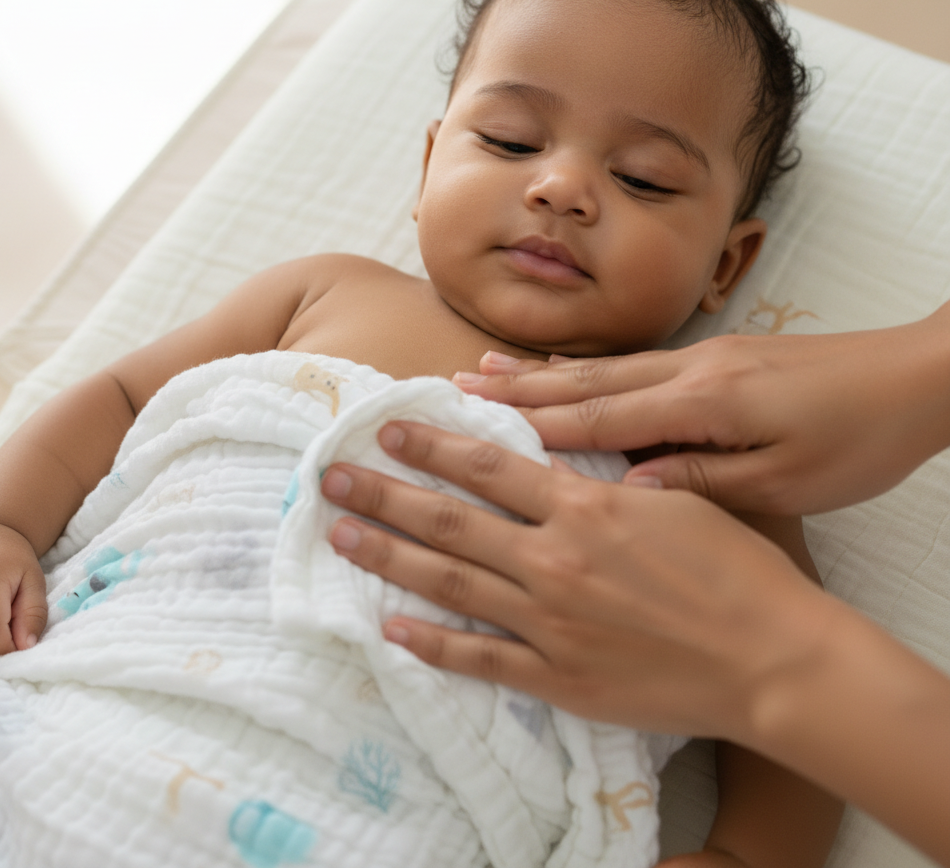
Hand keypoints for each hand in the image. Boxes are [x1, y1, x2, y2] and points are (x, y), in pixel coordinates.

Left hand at [321, 420, 827, 742]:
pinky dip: (431, 642)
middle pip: (449, 520)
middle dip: (385, 494)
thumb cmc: (737, 571)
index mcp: (584, 508)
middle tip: (332, 477)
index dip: (433, 444)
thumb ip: (604, 486)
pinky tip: (390, 626)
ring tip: (341, 536)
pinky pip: (479, 658)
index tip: (388, 428)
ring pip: (449, 581)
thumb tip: (554, 468)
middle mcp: (553, 559)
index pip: (488, 466)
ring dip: (388, 556)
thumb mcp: (672, 503)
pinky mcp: (556, 676)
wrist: (771, 659)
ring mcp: (549, 621)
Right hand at [456, 307, 949, 514]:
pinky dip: (588, 368)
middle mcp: (690, 370)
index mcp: (703, 402)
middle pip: (587, 380)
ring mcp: (702, 358)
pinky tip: (565, 368)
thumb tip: (624, 490)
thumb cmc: (856, 439)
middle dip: (517, 388)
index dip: (531, 419)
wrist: (915, 377)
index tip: (473, 417)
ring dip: (542, 371)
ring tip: (489, 369)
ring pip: (605, 366)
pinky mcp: (717, 358)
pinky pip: (634, 365)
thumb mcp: (784, 483)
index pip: (598, 414)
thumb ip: (699, 483)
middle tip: (456, 386)